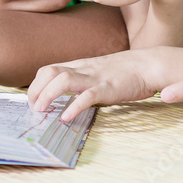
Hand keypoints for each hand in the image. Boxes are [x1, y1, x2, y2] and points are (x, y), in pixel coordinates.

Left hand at [27, 49, 162, 121]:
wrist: (149, 65)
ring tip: (42, 111)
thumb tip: (67, 92)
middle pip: (49, 72)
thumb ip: (83, 77)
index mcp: (81, 65)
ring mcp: (95, 78)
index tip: (33, 100)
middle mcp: (84, 69)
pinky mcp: (108, 88)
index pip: (49, 69)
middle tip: (33, 107)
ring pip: (63, 80)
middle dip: (35, 90)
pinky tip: (66, 118)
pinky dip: (73, 107)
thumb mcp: (99, 70)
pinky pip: (87, 96)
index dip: (36, 85)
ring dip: (47, 95)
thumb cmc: (126, 70)